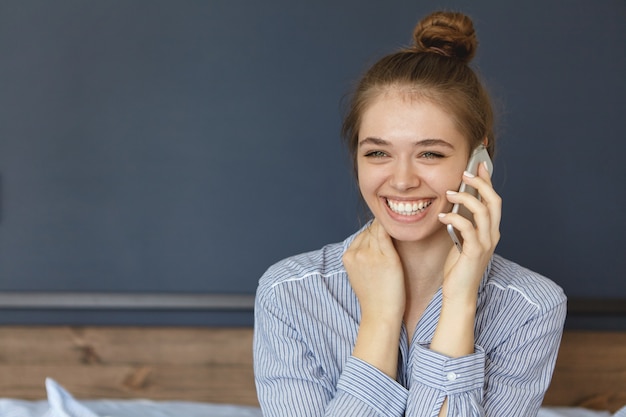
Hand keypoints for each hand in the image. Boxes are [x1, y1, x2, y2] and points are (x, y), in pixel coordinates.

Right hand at [343, 219, 404, 377]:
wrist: (380, 314)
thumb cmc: (375, 296)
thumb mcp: (360, 274)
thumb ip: (363, 256)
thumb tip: (373, 242)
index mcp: (347, 256)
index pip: (362, 234)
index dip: (375, 232)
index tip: (386, 231)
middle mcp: (356, 252)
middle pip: (370, 230)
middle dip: (382, 227)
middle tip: (396, 224)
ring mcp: (369, 254)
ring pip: (379, 230)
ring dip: (389, 227)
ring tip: (401, 226)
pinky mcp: (385, 257)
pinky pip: (388, 234)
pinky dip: (394, 229)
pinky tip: (403, 228)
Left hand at [438, 162, 501, 299]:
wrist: (459, 293)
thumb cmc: (457, 268)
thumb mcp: (461, 240)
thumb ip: (462, 223)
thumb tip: (453, 203)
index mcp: (490, 230)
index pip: (493, 200)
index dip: (488, 181)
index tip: (479, 165)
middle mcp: (492, 235)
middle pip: (494, 201)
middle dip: (481, 184)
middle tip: (465, 173)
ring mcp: (486, 244)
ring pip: (483, 212)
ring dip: (466, 198)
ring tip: (449, 193)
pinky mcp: (475, 252)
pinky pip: (468, 228)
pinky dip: (455, 218)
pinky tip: (443, 216)